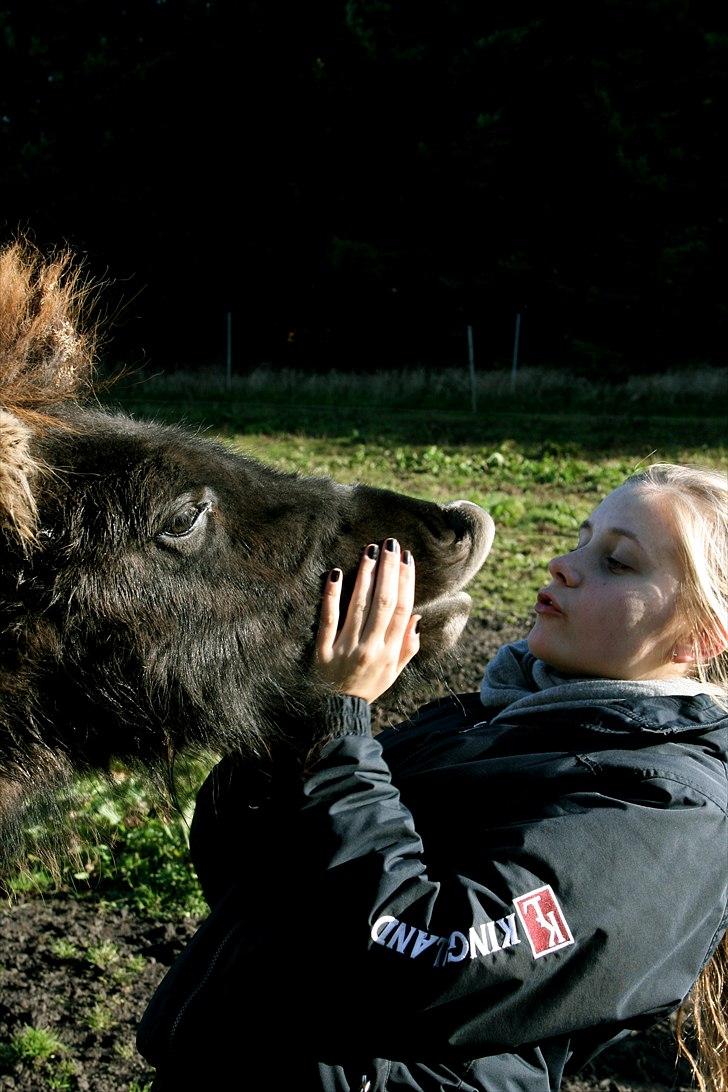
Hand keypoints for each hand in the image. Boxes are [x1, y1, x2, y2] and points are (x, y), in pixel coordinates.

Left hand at [315, 538, 420, 702]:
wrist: (337, 713)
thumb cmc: (368, 688)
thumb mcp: (394, 672)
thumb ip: (407, 646)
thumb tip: (415, 617)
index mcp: (390, 652)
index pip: (402, 609)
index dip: (406, 582)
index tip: (406, 558)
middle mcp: (371, 648)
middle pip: (383, 602)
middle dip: (388, 570)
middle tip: (390, 544)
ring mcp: (347, 648)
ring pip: (359, 606)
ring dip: (365, 576)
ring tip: (370, 551)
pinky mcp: (323, 651)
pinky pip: (328, 619)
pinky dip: (331, 596)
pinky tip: (334, 573)